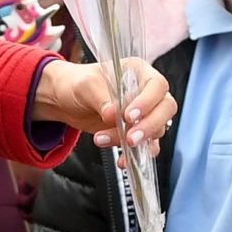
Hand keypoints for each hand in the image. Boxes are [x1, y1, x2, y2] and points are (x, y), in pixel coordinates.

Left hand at [33, 57, 175, 151]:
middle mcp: (146, 91)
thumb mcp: (85, 84)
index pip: (156, 85)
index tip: (129, 116)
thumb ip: (100, 96)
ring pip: (155, 130)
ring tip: (102, 139)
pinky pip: (146, 147)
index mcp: (138, 71)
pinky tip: (122, 160)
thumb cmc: (77, 84)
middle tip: (130, 138)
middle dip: (149, 126)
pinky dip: (135, 156)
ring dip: (133, 141)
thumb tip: (112, 114)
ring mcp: (144, 113)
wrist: (66, 101)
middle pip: (165, 109)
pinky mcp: (137, 132)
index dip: (147, 102)